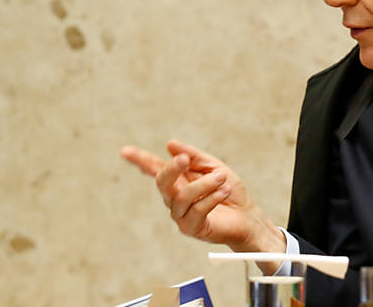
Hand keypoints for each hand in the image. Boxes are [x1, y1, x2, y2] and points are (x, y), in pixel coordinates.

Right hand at [121, 140, 284, 257]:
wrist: (247, 216)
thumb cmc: (229, 191)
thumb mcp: (213, 166)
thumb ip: (193, 156)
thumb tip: (170, 145)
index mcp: (177, 180)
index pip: (154, 168)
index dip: (139, 160)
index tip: (125, 151)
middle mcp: (174, 197)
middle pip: (162, 181)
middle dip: (171, 168)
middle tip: (185, 159)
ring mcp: (181, 214)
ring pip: (182, 196)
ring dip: (203, 184)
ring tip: (221, 178)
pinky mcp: (191, 228)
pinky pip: (196, 211)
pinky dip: (211, 198)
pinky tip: (223, 192)